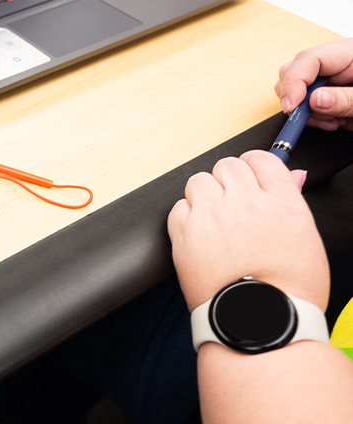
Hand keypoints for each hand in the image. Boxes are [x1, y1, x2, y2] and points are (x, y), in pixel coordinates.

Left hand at [167, 150, 328, 311]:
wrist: (258, 323)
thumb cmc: (287, 292)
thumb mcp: (305, 241)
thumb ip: (290, 202)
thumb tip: (285, 174)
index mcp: (282, 204)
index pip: (263, 160)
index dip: (253, 166)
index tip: (248, 177)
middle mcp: (245, 204)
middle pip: (227, 166)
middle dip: (228, 181)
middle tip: (231, 204)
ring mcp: (213, 216)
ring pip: (199, 181)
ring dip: (205, 196)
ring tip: (215, 222)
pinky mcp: (185, 233)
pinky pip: (178, 207)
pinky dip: (186, 217)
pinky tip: (199, 237)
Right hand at [275, 38, 352, 130]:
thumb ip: (346, 99)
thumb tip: (314, 100)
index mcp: (349, 53)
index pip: (308, 59)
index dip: (294, 82)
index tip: (291, 106)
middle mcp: (335, 63)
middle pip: (295, 73)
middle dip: (298, 98)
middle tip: (312, 117)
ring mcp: (331, 78)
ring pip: (296, 89)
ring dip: (305, 111)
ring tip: (331, 120)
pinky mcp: (329, 94)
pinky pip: (305, 102)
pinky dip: (313, 117)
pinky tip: (331, 121)